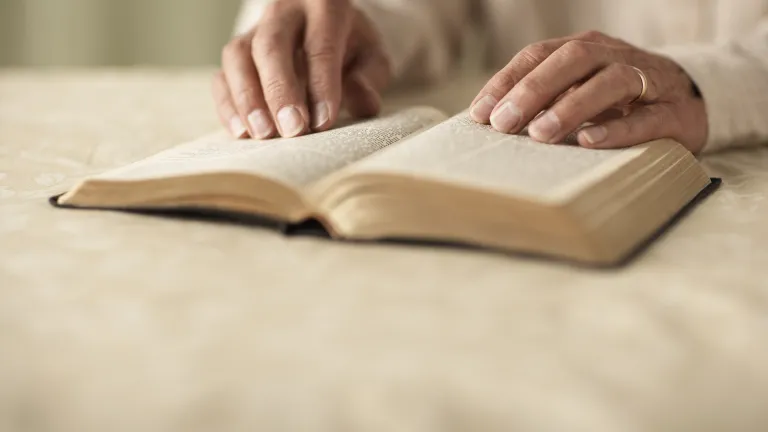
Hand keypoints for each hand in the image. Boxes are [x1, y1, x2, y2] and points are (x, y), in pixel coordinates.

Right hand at [212, 0, 390, 138]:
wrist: (327, 32)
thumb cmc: (352, 48)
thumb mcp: (372, 59)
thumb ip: (370, 80)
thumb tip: (363, 103)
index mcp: (324, 6)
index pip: (320, 45)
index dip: (321, 85)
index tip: (323, 122)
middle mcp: (284, 12)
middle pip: (271, 46)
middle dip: (280, 91)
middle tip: (292, 130)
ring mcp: (254, 31)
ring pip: (238, 57)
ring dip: (248, 99)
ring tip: (263, 134)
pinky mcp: (237, 54)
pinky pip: (222, 76)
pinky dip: (228, 105)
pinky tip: (241, 132)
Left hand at [469, 31, 707, 152]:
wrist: (692, 101)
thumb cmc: (619, 100)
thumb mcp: (579, 90)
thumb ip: (543, 99)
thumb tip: (491, 122)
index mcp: (585, 49)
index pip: (539, 55)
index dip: (506, 82)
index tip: (480, 113)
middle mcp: (614, 56)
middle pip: (572, 60)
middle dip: (532, 90)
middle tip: (503, 123)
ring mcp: (647, 81)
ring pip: (610, 82)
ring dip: (571, 107)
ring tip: (540, 134)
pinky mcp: (673, 113)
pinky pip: (646, 118)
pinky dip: (616, 128)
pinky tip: (589, 141)